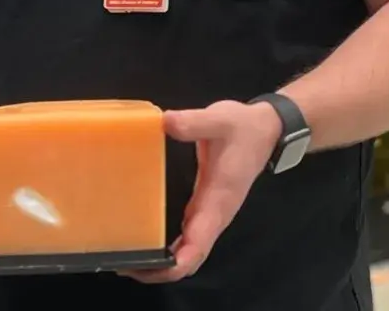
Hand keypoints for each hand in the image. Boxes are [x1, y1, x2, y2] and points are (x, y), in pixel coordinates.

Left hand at [122, 101, 281, 283]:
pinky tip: (146, 242)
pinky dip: (169, 249)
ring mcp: (211, 214)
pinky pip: (188, 239)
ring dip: (162, 263)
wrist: (266, 129)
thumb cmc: (244, 128)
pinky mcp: (206, 208)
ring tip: (127, 258)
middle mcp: (215, 215)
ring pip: (189, 252)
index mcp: (218, 201)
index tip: (146, 268)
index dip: (174, 265)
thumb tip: (165, 122)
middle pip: (190, 259)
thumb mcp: (220, 119)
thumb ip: (194, 122)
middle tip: (122, 265)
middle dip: (159, 270)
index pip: (197, 246)